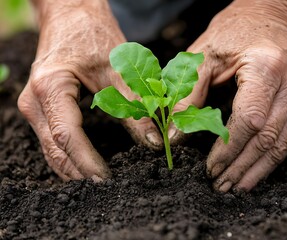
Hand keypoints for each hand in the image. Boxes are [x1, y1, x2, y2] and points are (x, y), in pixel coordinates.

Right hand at [17, 1, 132, 180]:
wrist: (72, 15)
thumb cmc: (92, 34)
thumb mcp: (118, 70)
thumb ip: (135, 107)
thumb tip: (152, 142)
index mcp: (50, 87)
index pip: (67, 136)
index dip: (87, 162)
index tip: (108, 181)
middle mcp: (34, 100)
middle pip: (55, 148)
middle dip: (80, 172)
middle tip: (107, 190)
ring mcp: (34, 105)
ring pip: (51, 149)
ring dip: (74, 168)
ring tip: (99, 183)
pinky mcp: (42, 107)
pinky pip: (52, 140)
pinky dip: (69, 155)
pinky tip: (86, 165)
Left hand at [170, 0, 286, 191]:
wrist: (276, 14)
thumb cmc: (237, 30)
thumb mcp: (204, 55)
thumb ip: (189, 95)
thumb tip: (175, 133)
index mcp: (265, 68)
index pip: (248, 121)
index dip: (228, 150)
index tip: (210, 168)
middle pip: (266, 139)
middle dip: (240, 167)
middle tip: (219, 186)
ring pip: (281, 145)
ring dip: (256, 171)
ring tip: (234, 187)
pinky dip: (270, 159)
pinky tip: (254, 172)